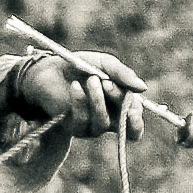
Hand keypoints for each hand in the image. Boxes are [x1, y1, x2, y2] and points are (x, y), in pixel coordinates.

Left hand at [13, 50, 147, 139]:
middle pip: (125, 127)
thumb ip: (123, 74)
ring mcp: (91, 127)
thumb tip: (143, 88)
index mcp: (120, 108)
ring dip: (98, 100)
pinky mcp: (74, 127)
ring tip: (90, 79)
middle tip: (107, 83)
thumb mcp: (104, 64)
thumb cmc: (79, 67)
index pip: (135, 125)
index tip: (133, 104)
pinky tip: (74, 87)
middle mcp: (109, 121)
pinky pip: (83, 120)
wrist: (49, 70)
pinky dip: (80, 101)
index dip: (137, 118)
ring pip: (103, 122)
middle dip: (119, 102)